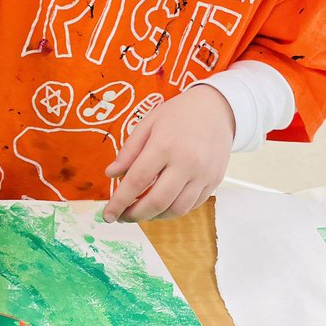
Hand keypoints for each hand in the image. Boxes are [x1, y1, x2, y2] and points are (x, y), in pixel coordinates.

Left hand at [102, 86, 234, 222]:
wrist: (217, 108)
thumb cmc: (179, 114)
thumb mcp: (148, 124)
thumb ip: (128, 151)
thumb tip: (111, 174)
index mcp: (165, 145)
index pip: (137, 181)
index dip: (119, 201)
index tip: (108, 214)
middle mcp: (187, 162)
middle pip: (157, 201)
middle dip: (135, 215)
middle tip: (122, 217)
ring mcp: (203, 174)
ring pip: (176, 209)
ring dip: (154, 216)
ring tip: (141, 212)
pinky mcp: (214, 181)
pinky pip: (192, 205)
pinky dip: (173, 211)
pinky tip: (161, 205)